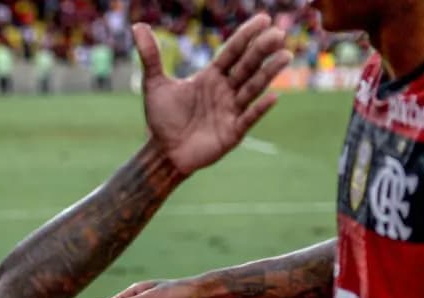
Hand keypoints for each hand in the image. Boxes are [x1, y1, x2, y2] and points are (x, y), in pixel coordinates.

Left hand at [137, 15, 289, 176]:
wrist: (163, 152)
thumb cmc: (162, 119)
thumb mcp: (154, 85)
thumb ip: (150, 56)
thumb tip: (137, 26)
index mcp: (211, 76)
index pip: (232, 52)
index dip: (246, 36)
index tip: (263, 18)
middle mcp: (225, 90)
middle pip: (247, 66)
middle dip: (261, 50)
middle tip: (278, 32)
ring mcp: (231, 110)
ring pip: (252, 88)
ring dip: (268, 73)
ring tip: (285, 55)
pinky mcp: (232, 132)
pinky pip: (248, 118)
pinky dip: (259, 109)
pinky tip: (273, 96)